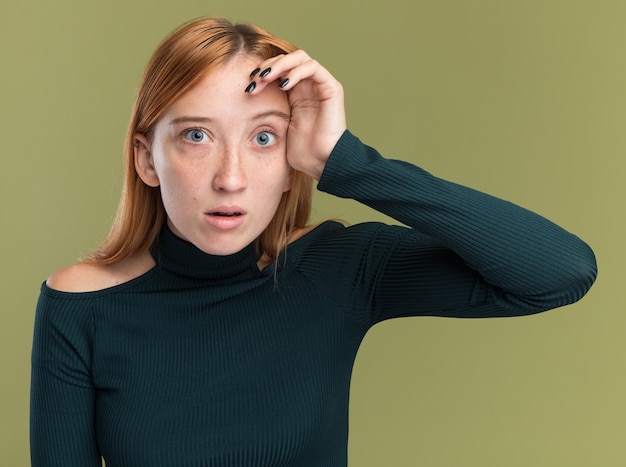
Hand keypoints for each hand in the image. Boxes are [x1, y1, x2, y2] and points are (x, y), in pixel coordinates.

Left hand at [246, 50, 346, 179]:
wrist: (320, 162)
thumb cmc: (300, 151)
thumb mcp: (277, 126)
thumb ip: (267, 110)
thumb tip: (240, 103)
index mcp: (295, 93)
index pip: (278, 70)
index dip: (262, 71)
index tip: (248, 84)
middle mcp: (308, 86)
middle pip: (286, 60)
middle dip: (268, 66)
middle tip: (254, 79)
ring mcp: (320, 85)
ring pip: (300, 58)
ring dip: (279, 65)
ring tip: (265, 78)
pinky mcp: (332, 88)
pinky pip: (313, 68)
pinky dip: (296, 72)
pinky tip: (283, 85)